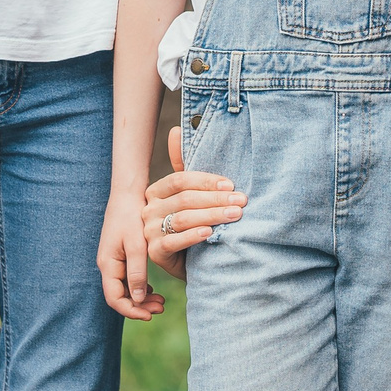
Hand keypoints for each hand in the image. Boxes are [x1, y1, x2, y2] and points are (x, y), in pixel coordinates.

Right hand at [100, 187, 166, 321]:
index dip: (132, 311)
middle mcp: (108, 265)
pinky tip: (154, 288)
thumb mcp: (136, 245)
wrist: (127, 194)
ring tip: (161, 301)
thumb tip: (138, 299)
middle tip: (161, 307)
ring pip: (125, 288)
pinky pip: (128, 278)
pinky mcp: (121, 254)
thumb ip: (137, 272)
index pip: (115, 299)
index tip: (151, 315)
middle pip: (120, 296)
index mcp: (108, 264)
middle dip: (139, 306)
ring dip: (142, 297)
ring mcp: (113, 260)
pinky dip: (141, 286)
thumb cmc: (131, 217)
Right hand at [140, 126, 244, 280]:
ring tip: (235, 216)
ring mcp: (149, 231)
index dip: (206, 181)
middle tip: (241, 202)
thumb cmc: (194, 223)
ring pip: (181, 218)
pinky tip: (210, 232)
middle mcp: (149, 209)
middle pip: (184, 199)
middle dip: (215, 199)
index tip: (231, 186)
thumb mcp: (192, 195)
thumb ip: (185, 166)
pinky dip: (193, 236)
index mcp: (157, 191)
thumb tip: (175, 129)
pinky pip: (173, 241)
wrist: (193, 262)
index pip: (179, 180)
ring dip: (211, 215)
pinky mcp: (154, 252)